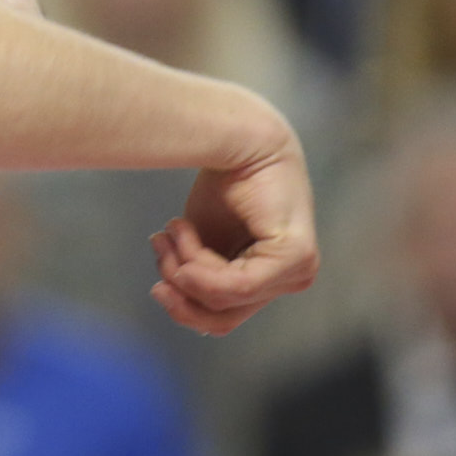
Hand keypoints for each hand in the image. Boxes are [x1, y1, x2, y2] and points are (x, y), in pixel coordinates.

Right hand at [147, 143, 317, 336]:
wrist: (240, 136)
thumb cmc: (223, 181)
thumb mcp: (204, 241)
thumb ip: (201, 275)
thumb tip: (175, 301)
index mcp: (274, 277)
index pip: (224, 316)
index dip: (184, 306)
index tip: (156, 282)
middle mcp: (292, 278)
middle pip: (222, 319)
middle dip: (180, 292)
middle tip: (158, 256)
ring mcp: (299, 271)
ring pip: (223, 300)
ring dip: (185, 267)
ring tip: (173, 228)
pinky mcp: (295, 258)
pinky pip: (235, 285)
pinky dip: (199, 262)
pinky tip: (184, 228)